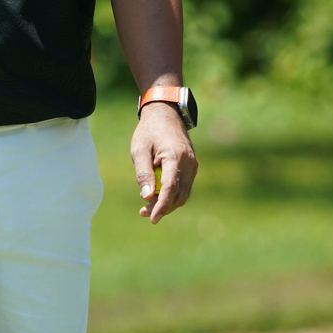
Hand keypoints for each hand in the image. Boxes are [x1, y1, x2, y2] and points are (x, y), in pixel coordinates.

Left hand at [130, 101, 196, 222]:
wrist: (166, 114)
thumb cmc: (149, 131)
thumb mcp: (139, 151)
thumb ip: (143, 174)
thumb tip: (147, 197)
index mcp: (174, 157)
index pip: (171, 188)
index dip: (161, 206)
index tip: (152, 218)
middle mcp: (188, 163)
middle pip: (179, 195)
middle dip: (163, 207)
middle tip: (143, 212)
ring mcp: (193, 164)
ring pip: (184, 193)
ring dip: (168, 202)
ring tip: (148, 205)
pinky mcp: (192, 166)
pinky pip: (185, 186)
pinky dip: (173, 194)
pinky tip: (158, 193)